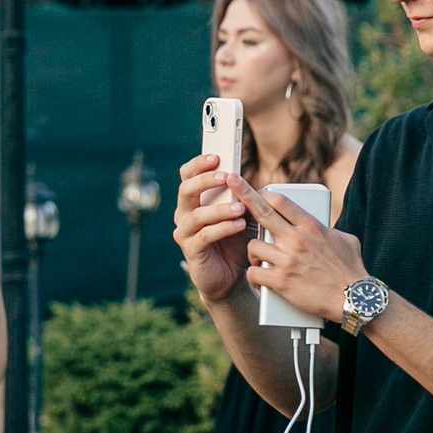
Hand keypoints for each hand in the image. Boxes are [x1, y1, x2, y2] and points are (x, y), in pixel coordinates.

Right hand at [174, 153, 251, 305]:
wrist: (232, 277)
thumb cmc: (235, 241)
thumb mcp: (241, 214)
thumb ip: (240, 197)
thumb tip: (247, 179)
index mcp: (194, 200)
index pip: (188, 175)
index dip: (199, 163)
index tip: (216, 156)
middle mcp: (185, 214)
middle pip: (186, 189)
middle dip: (205, 180)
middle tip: (225, 176)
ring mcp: (186, 233)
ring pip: (195, 214)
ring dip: (219, 208)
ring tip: (240, 208)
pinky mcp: (191, 252)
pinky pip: (203, 236)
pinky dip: (222, 228)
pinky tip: (238, 225)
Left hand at [235, 173, 366, 322]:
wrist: (355, 299)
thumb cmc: (352, 270)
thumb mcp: (344, 239)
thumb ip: (327, 229)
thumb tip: (322, 225)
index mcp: (311, 227)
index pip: (281, 201)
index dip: (264, 193)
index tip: (254, 190)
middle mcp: (297, 240)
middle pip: (262, 212)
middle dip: (243, 195)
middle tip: (232, 183)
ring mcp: (287, 260)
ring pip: (252, 247)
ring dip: (252, 253)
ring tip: (260, 260)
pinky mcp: (281, 282)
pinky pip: (253, 272)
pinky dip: (253, 276)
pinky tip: (259, 279)